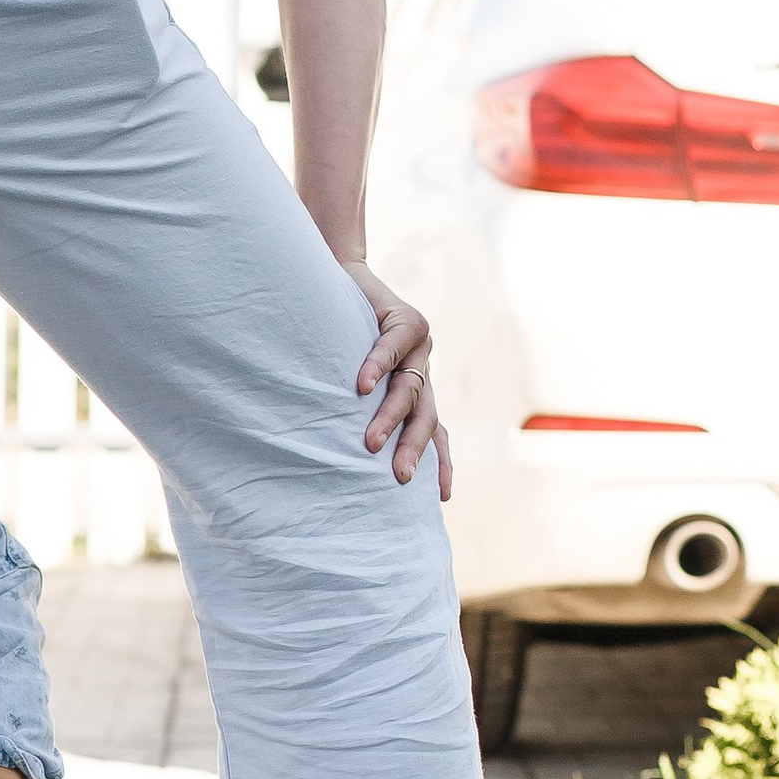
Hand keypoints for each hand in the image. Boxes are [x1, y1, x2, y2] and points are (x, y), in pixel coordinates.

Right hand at [352, 266, 450, 497]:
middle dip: (412, 449)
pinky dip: (376, 366)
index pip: (437, 433)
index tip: (441, 498)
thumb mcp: (351, 381)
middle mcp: (424, 370)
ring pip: (410, 389)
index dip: (439, 463)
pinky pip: (393, 346)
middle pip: (427, 418)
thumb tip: (340, 454)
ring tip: (370, 442)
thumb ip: (357, 409)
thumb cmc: (337, 338)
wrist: (340, 279)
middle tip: (397, 479)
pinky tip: (361, 385)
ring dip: (389, 417)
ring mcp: (420, 346)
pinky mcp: (406, 319)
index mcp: (417, 390)